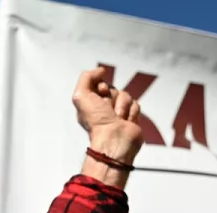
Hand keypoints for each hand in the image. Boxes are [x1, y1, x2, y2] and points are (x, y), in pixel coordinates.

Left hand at [73, 67, 142, 187]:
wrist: (115, 139)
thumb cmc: (97, 121)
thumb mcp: (81, 95)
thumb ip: (86, 77)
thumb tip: (100, 71)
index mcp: (91, 103)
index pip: (101, 83)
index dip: (103, 87)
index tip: (101, 94)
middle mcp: (104, 108)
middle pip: (114, 89)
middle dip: (113, 97)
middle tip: (109, 110)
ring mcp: (119, 113)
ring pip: (126, 95)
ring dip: (122, 106)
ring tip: (118, 118)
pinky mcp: (131, 118)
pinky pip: (136, 105)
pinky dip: (131, 112)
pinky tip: (126, 122)